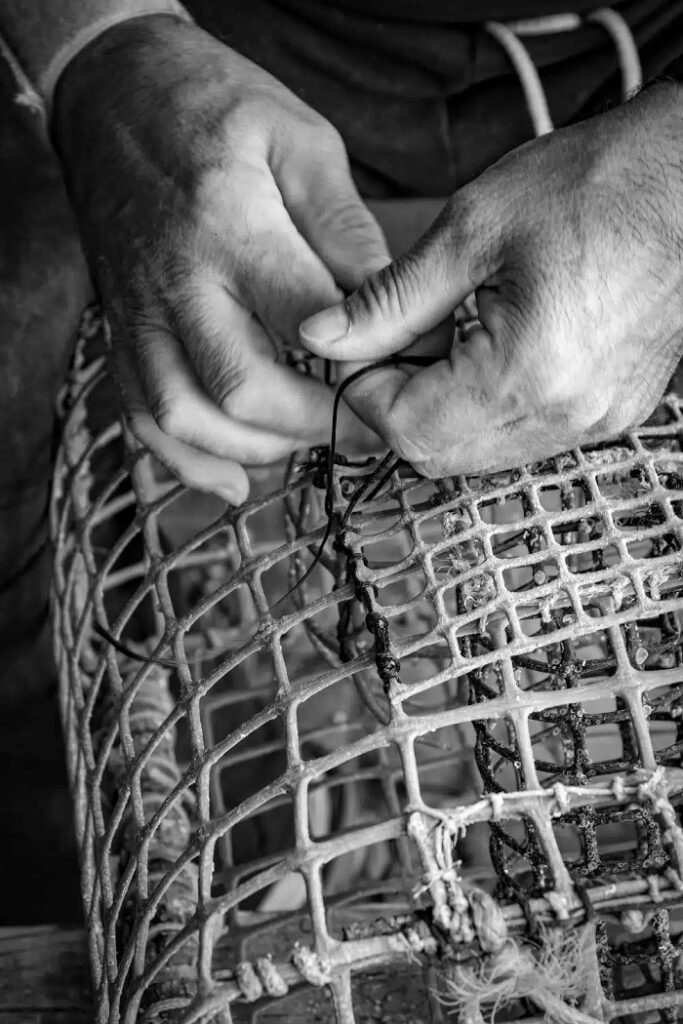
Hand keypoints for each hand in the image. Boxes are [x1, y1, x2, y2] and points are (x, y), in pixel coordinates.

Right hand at [53, 14, 387, 502]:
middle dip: (317, 422)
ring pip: (186, 417)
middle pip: (244, 388)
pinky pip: (142, 419)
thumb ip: (345, 227)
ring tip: (311, 441)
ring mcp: (139, 314)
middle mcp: (178, 282)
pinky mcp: (120, 333)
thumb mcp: (298, 139)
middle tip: (368, 425)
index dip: (368, 361)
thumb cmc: (213, 107)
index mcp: (232, 227)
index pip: (310, 321)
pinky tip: (237, 482)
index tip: (410, 371)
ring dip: (258, 449)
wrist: (112, 96)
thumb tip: (394, 301)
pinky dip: (189, 464)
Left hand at [300, 84, 682, 476]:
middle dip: (398, 405)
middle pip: (437, 456)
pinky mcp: (610, 412)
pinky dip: (485, 408)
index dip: (363, 391)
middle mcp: (565, 415)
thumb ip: (389, 299)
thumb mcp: (472, 229)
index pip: (406, 430)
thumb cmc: (600, 184)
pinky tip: (491, 349)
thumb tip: (323, 336)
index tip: (360, 344)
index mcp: (527, 373)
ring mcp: (594, 421)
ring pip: (477, 454)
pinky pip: (522, 437)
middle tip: (401, 338)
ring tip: (451, 335)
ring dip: (440, 410)